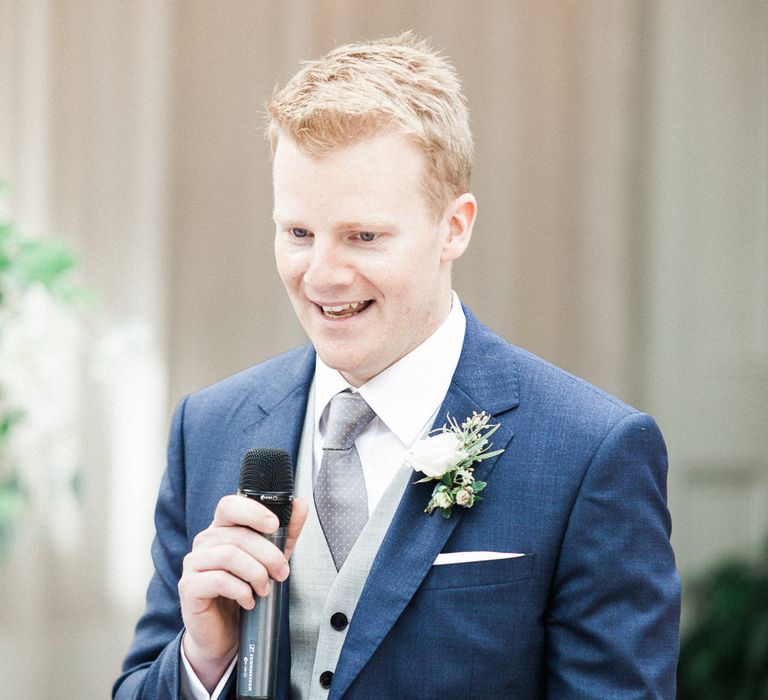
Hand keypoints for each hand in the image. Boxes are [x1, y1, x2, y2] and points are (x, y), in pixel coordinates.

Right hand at [178, 495, 307, 691]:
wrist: (224, 633)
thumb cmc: (245, 589)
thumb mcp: (271, 558)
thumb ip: (286, 531)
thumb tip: (300, 505)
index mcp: (222, 529)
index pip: (229, 505)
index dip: (252, 511)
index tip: (274, 524)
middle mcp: (205, 541)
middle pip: (238, 535)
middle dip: (268, 554)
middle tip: (282, 572)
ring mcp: (194, 563)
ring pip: (229, 556)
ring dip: (256, 573)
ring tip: (265, 588)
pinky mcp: (189, 586)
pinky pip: (219, 580)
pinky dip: (241, 590)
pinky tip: (249, 600)